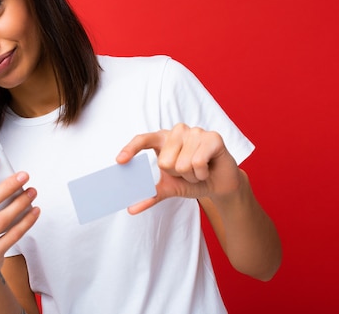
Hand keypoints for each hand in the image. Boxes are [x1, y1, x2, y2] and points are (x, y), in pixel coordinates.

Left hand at [116, 123, 241, 213]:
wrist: (219, 184)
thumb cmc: (191, 180)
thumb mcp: (169, 187)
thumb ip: (151, 194)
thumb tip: (131, 208)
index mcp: (162, 138)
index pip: (142, 139)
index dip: (131, 149)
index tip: (120, 161)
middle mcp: (177, 131)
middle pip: (164, 161)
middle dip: (177, 174)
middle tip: (187, 172)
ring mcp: (195, 132)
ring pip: (183, 164)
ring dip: (191, 176)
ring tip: (199, 171)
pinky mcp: (212, 137)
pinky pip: (198, 162)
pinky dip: (202, 174)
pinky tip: (208, 169)